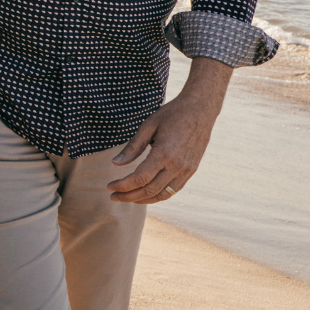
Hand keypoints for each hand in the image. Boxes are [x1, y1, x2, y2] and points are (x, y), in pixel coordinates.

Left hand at [106, 57, 233, 203]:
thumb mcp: (148, 125)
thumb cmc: (172, 114)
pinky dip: (158, 196)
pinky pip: (173, 190)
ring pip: (162, 195)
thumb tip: (115, 163)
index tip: (109, 187)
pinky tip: (146, 194)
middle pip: (149, 190)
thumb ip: (132, 147)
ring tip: (127, 198)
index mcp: (164, 153)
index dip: (122, 186)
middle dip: (129, 196)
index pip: (139, 178)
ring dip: (143, 199)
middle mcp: (177, 166)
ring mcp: (186, 170)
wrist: (200, 110)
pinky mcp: (191, 171)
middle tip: (113, 196)